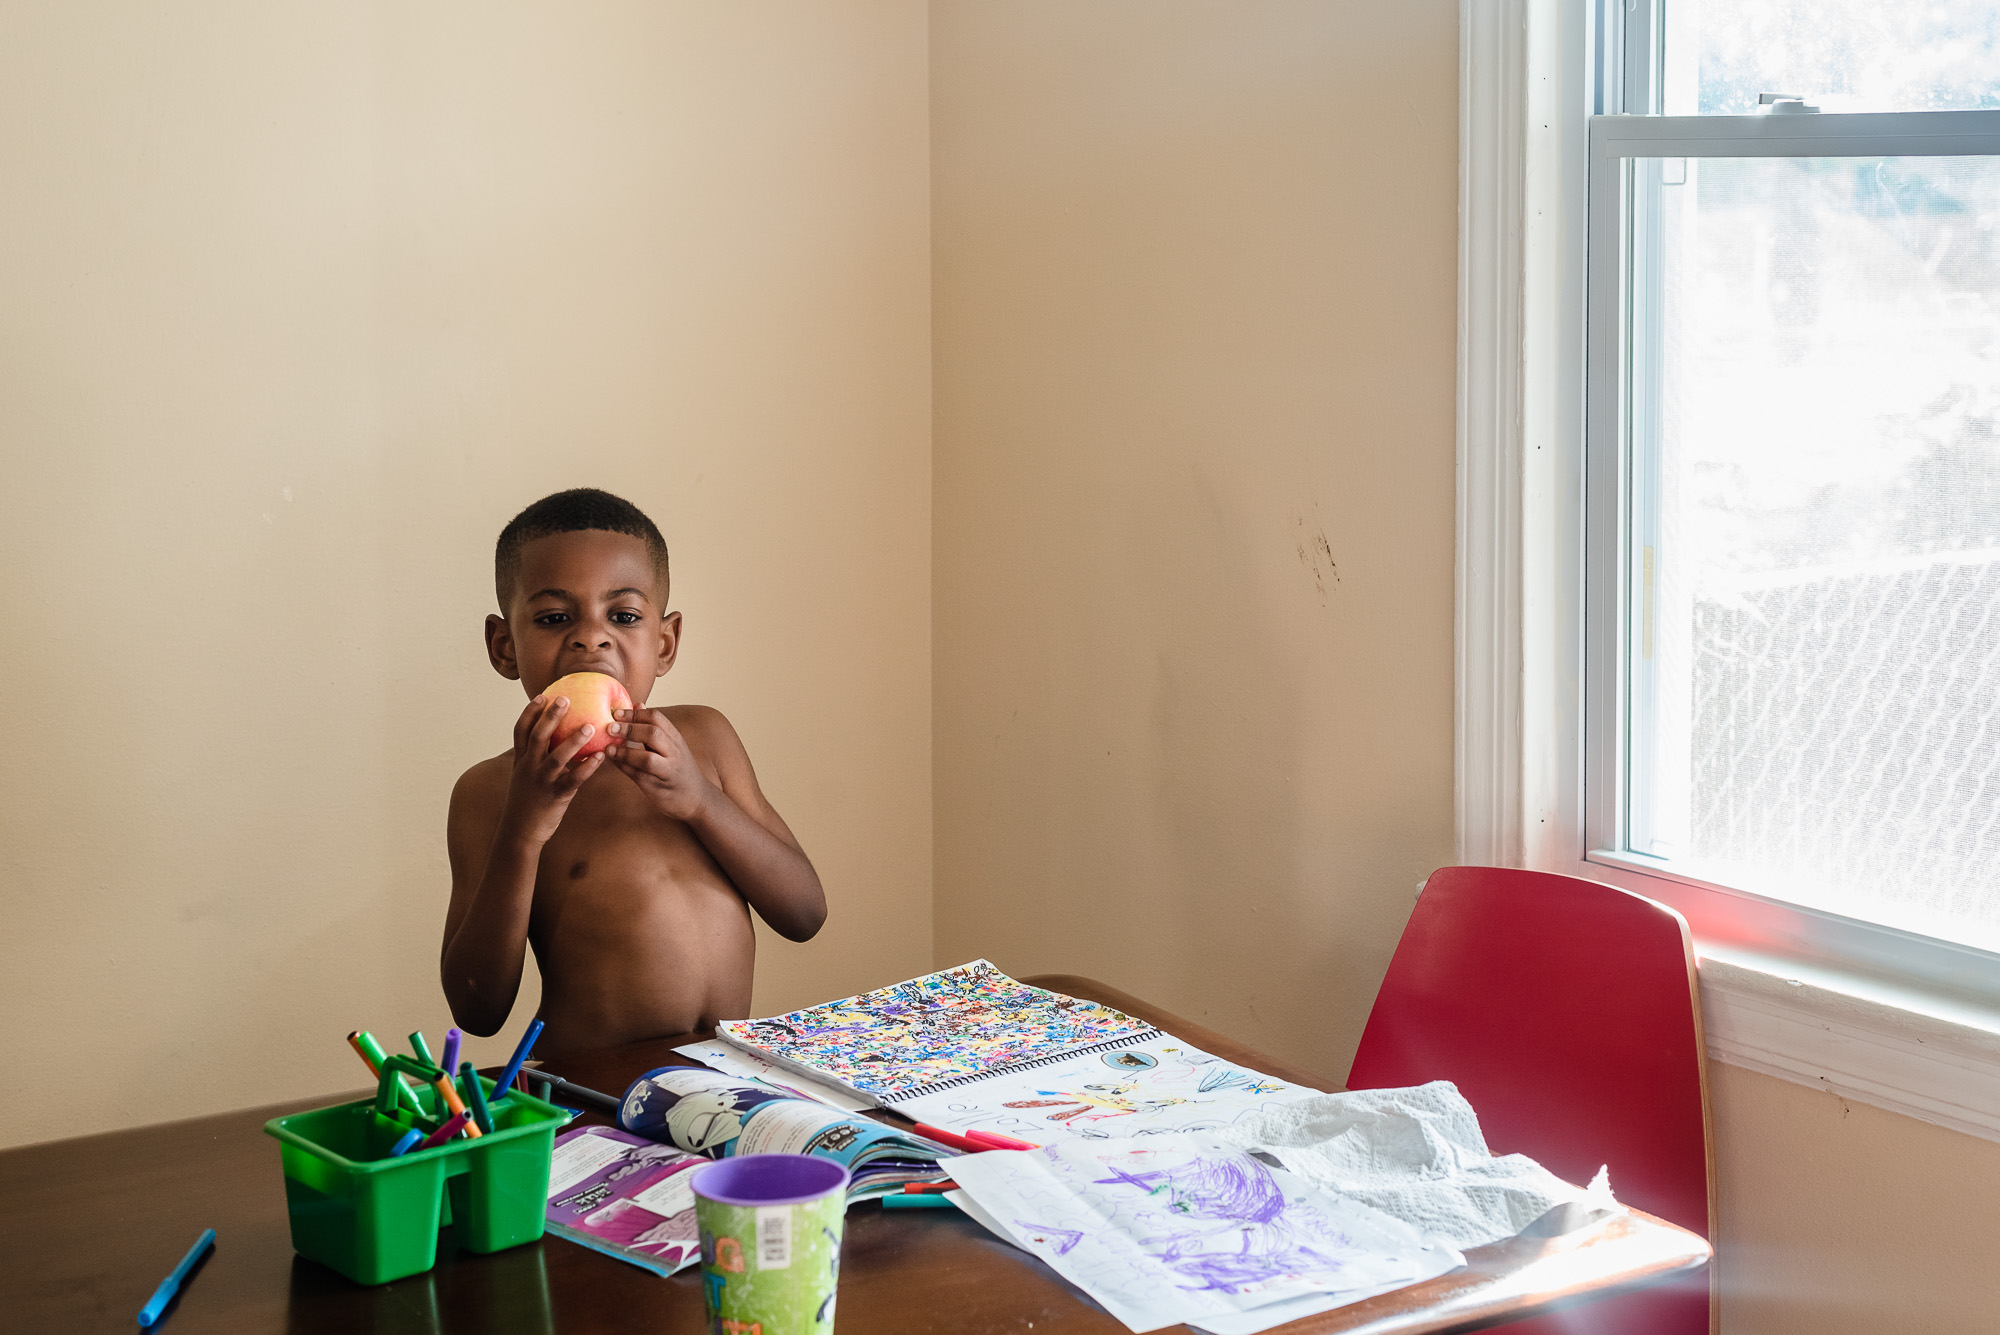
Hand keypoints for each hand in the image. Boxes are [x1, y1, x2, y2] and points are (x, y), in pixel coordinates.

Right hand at [500, 694, 605, 844]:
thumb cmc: (527, 802)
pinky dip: (587, 767)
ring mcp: (541, 781)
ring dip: (573, 741)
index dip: (530, 712)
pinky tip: (600, 757)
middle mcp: (528, 767)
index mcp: (521, 760)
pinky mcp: (555, 796)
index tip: (542, 696)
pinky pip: (573, 780)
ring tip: (590, 726)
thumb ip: (536, 758)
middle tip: (565, 700)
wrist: (519, 832)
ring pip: (556, 757)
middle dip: (550, 717)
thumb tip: (555, 741)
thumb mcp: (525, 776)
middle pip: (538, 737)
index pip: (521, 731)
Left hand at [607, 708, 713, 821]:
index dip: (634, 714)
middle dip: (629, 729)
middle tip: (609, 728)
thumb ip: (653, 726)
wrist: (696, 797)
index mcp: (675, 738)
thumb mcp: (671, 744)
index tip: (617, 713)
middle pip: (653, 734)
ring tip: (609, 748)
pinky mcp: (658, 787)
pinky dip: (624, 767)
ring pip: (647, 759)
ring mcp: (667, 771)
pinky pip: (639, 776)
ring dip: (625, 752)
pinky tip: (613, 761)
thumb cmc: (678, 767)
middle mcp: (674, 753)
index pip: (657, 718)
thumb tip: (637, 704)